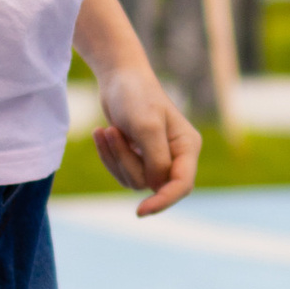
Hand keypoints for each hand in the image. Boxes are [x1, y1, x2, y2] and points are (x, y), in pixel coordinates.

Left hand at [91, 55, 200, 215]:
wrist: (118, 77)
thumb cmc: (136, 95)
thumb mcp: (146, 125)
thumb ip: (156, 160)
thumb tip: (156, 187)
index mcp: (187, 146)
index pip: (182, 185)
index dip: (164, 201)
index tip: (140, 211)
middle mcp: (177, 155)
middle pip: (153, 184)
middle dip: (126, 163)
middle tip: (112, 133)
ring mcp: (158, 157)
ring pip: (135, 180)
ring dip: (115, 157)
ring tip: (105, 130)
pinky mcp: (139, 156)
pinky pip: (123, 172)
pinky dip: (109, 155)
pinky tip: (101, 133)